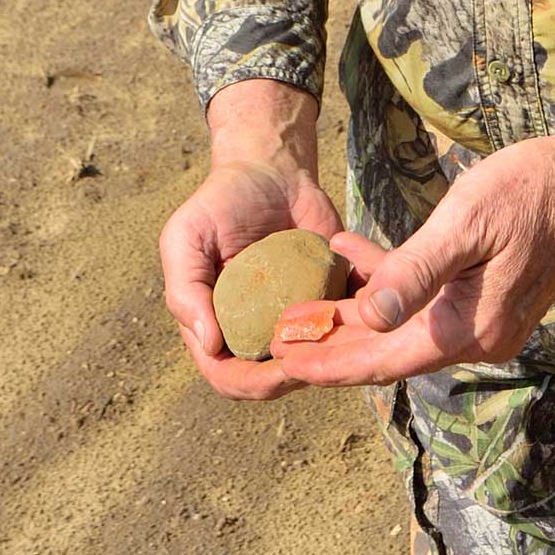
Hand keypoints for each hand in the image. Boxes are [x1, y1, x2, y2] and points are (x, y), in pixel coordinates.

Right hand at [160, 80, 341, 399]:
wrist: (273, 171)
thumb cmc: (221, 203)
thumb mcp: (187, 237)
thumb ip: (186, 288)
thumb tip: (209, 345)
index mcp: (218, 326)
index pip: (229, 376)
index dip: (250, 383)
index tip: (276, 371)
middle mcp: (258, 330)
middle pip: (276, 378)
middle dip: (298, 376)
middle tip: (322, 361)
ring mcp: (297, 318)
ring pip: (317, 359)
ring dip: (334, 358)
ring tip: (348, 341)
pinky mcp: (332, 299)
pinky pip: (348, 325)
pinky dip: (360, 326)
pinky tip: (369, 315)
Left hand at [272, 103, 554, 386]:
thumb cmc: (531, 189)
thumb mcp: (466, 223)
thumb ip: (415, 272)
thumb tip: (369, 317)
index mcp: (471, 328)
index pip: (384, 360)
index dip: (330, 363)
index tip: (282, 361)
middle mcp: (479, 338)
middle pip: (390, 353)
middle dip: (334, 344)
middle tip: (278, 334)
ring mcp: (485, 322)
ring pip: (404, 330)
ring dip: (356, 315)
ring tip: (303, 300)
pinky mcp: (487, 301)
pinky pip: (426, 306)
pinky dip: (390, 286)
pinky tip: (355, 256)